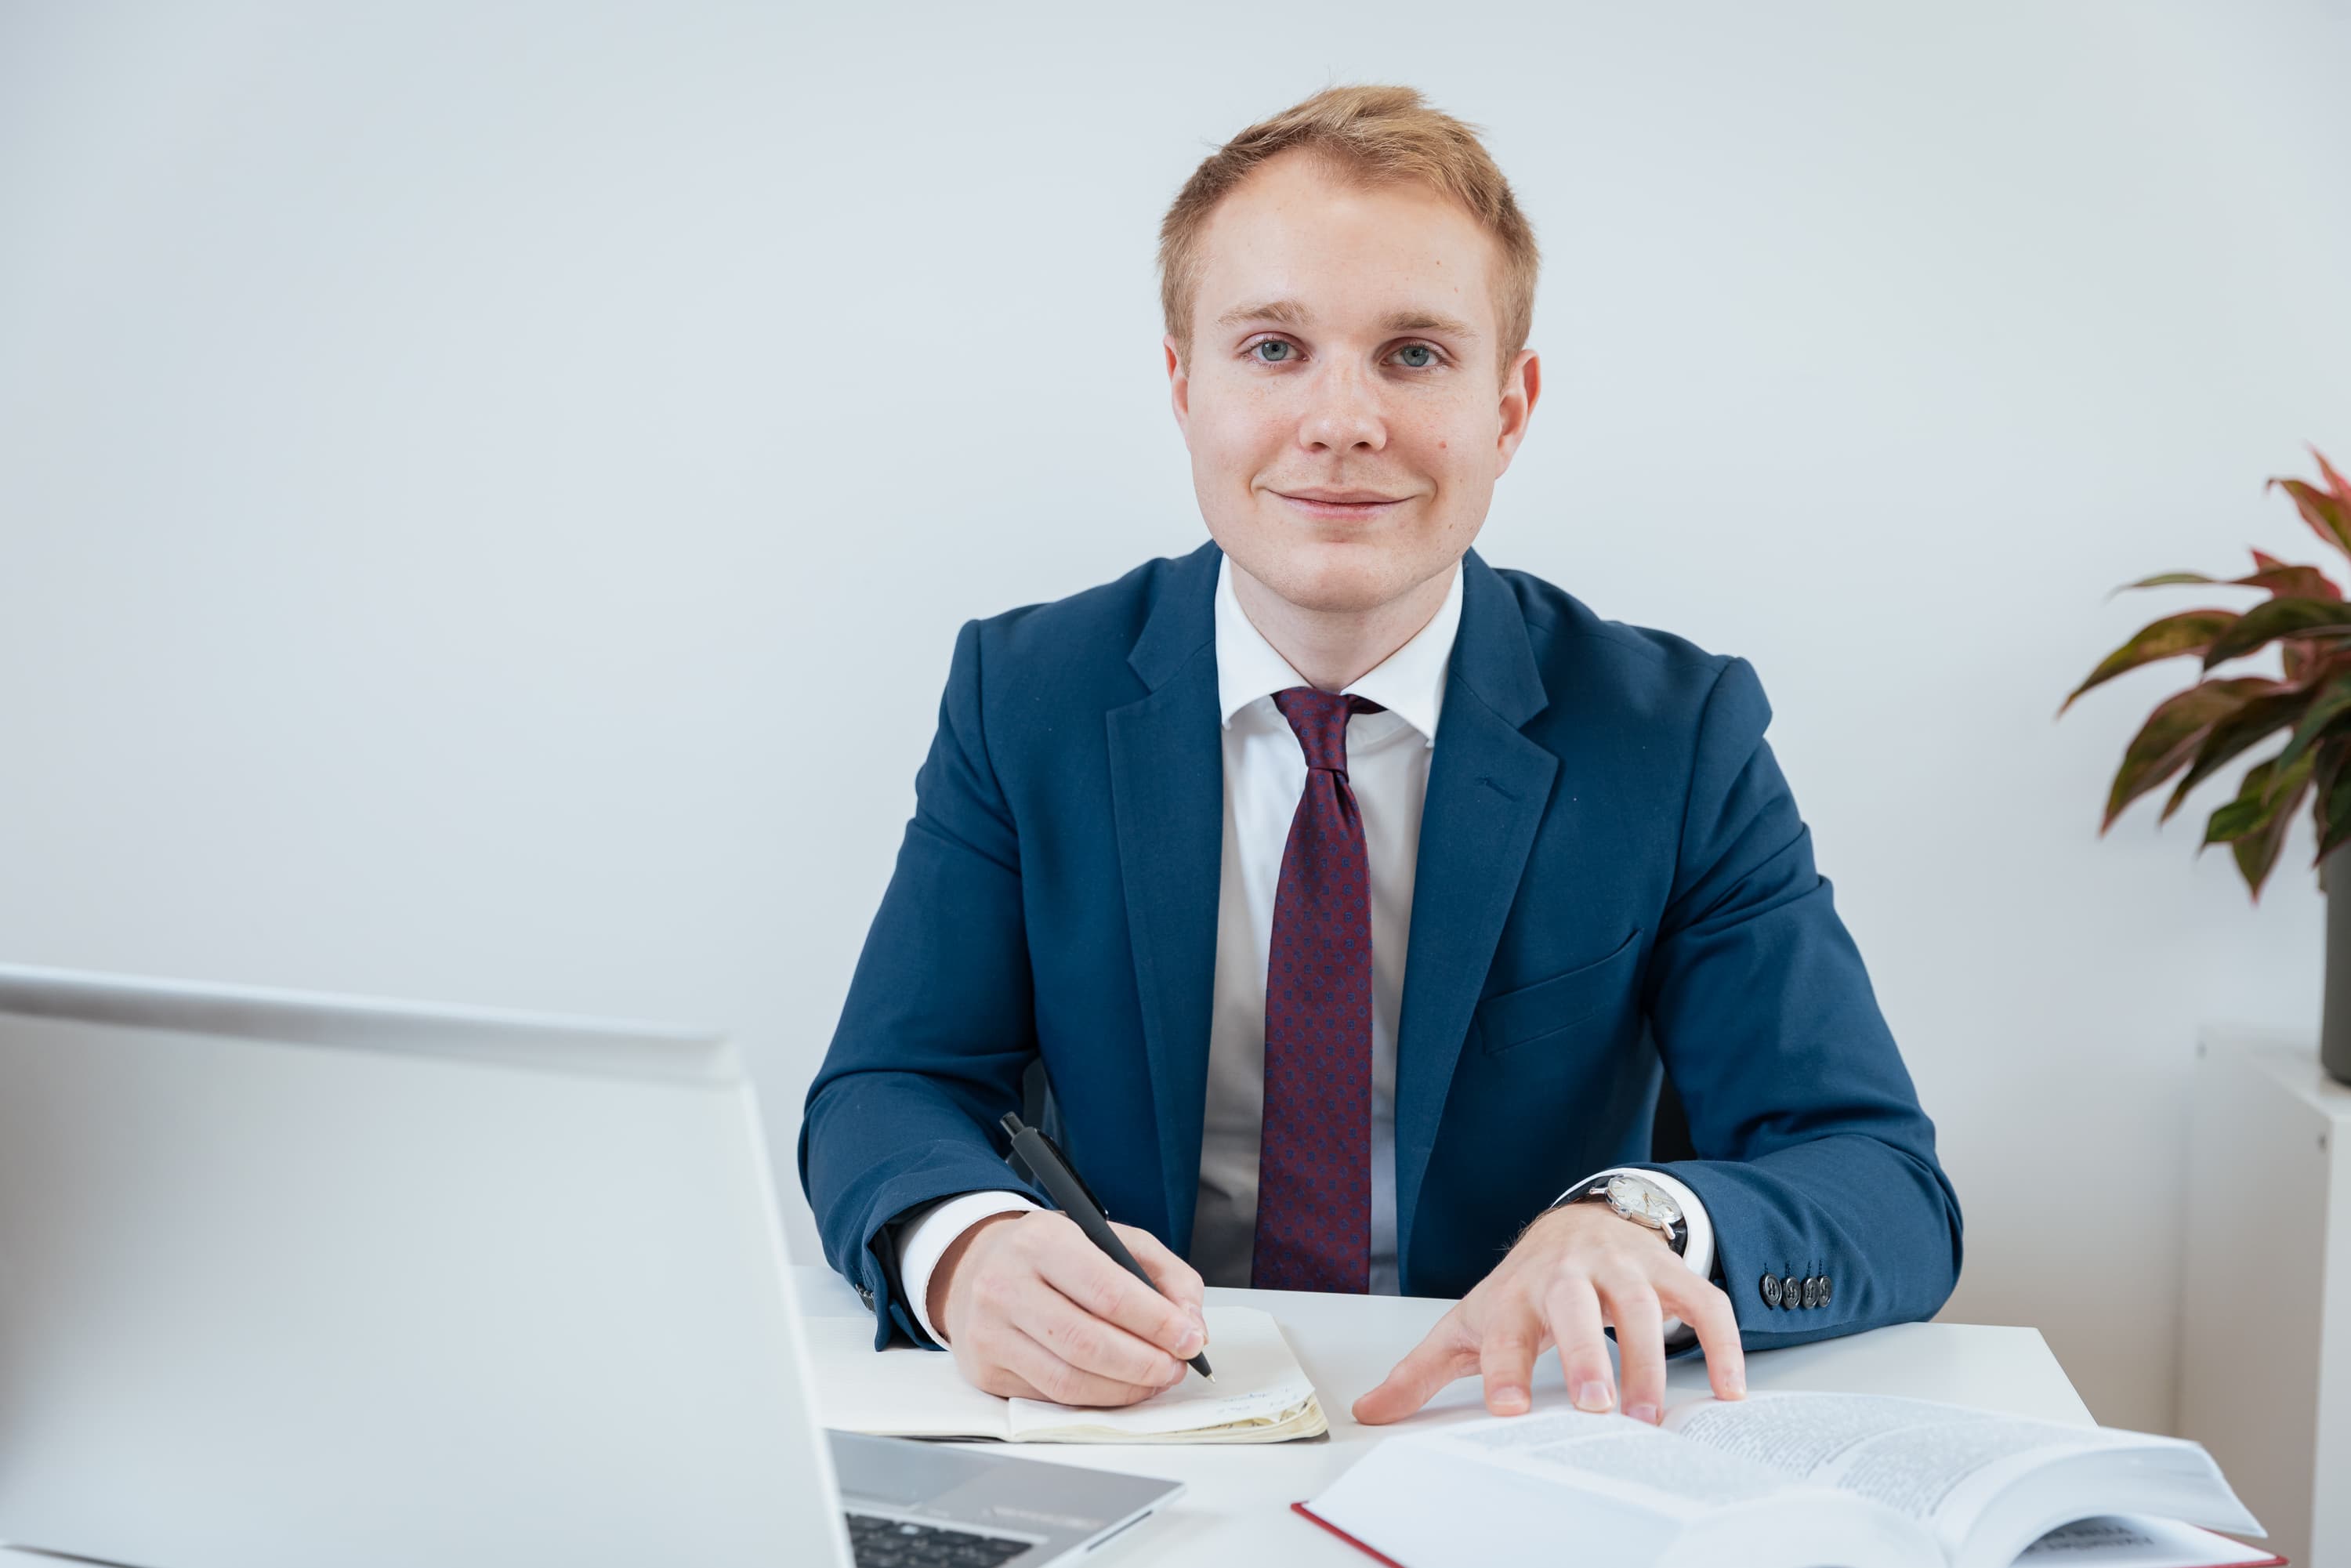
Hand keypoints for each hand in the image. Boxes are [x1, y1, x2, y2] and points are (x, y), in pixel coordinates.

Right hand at [927, 1209, 1208, 1405]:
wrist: (975, 1267)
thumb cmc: (1051, 1254)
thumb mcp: (1109, 1238)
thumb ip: (1163, 1273)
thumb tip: (1191, 1325)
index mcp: (1042, 1240)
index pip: (1108, 1291)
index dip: (1156, 1323)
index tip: (1190, 1339)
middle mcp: (1006, 1284)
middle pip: (1088, 1343)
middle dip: (1145, 1363)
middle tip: (1176, 1367)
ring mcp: (989, 1331)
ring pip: (1068, 1381)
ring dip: (1124, 1389)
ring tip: (1154, 1380)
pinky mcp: (984, 1370)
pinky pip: (1049, 1397)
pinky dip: (1094, 1398)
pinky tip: (1116, 1386)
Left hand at [1352, 1201, 1744, 1426]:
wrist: (1576, 1223)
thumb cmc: (1522, 1287)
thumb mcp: (1470, 1323)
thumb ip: (1422, 1371)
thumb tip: (1368, 1411)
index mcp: (1515, 1294)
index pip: (1504, 1330)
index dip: (1504, 1368)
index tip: (1507, 1408)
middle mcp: (1567, 1275)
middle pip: (1573, 1304)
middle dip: (1585, 1352)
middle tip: (1595, 1407)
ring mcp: (1622, 1268)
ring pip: (1639, 1303)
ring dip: (1649, 1358)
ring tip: (1651, 1415)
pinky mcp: (1669, 1272)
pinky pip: (1703, 1302)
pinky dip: (1722, 1343)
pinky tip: (1731, 1390)